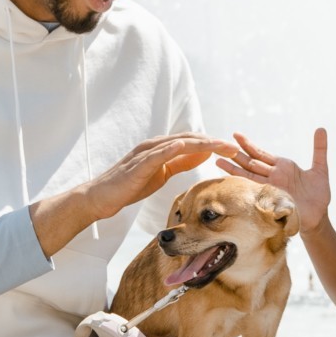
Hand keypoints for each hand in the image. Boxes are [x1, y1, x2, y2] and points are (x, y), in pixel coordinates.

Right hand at [84, 132, 236, 219]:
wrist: (102, 197)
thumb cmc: (130, 186)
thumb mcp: (162, 173)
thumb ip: (180, 162)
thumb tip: (203, 154)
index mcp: (162, 148)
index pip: (192, 142)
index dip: (213, 145)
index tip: (231, 150)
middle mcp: (156, 145)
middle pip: (190, 139)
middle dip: (213, 142)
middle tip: (233, 147)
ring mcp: (147, 152)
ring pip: (179, 143)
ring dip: (202, 143)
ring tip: (220, 146)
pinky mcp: (139, 163)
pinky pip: (160, 153)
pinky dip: (175, 148)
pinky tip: (189, 146)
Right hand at [217, 129, 330, 233]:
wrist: (319, 216)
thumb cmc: (318, 194)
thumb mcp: (320, 169)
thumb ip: (319, 149)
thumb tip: (321, 128)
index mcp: (282, 167)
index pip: (261, 153)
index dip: (248, 144)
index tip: (236, 134)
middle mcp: (273, 176)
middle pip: (251, 162)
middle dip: (236, 154)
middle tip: (220, 144)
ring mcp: (271, 187)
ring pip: (249, 175)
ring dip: (234, 168)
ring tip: (218, 161)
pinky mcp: (273, 198)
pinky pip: (256, 189)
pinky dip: (245, 184)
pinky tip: (232, 181)